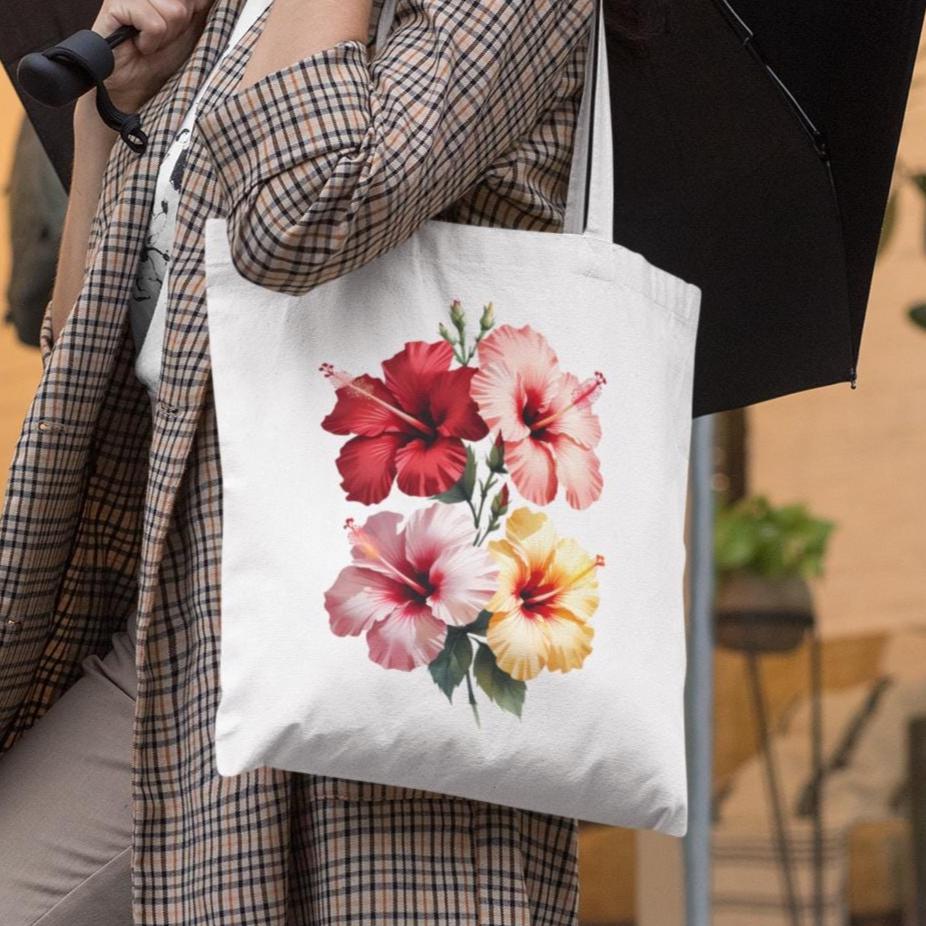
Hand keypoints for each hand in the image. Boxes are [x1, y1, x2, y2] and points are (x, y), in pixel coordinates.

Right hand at [91, 0, 214, 111]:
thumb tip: (213, 0)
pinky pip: (155, 24)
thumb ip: (199, 6)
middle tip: (163, 37)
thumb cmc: (160, 58)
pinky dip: (151, 42)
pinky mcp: (115, 4)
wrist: (133, 84)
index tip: (180, 29)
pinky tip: (139, 44)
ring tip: (151, 41)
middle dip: (180, 26)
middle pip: (186, 3)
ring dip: (166, 35)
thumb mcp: (190, 29)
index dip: (193, 13)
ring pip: (174, 11)